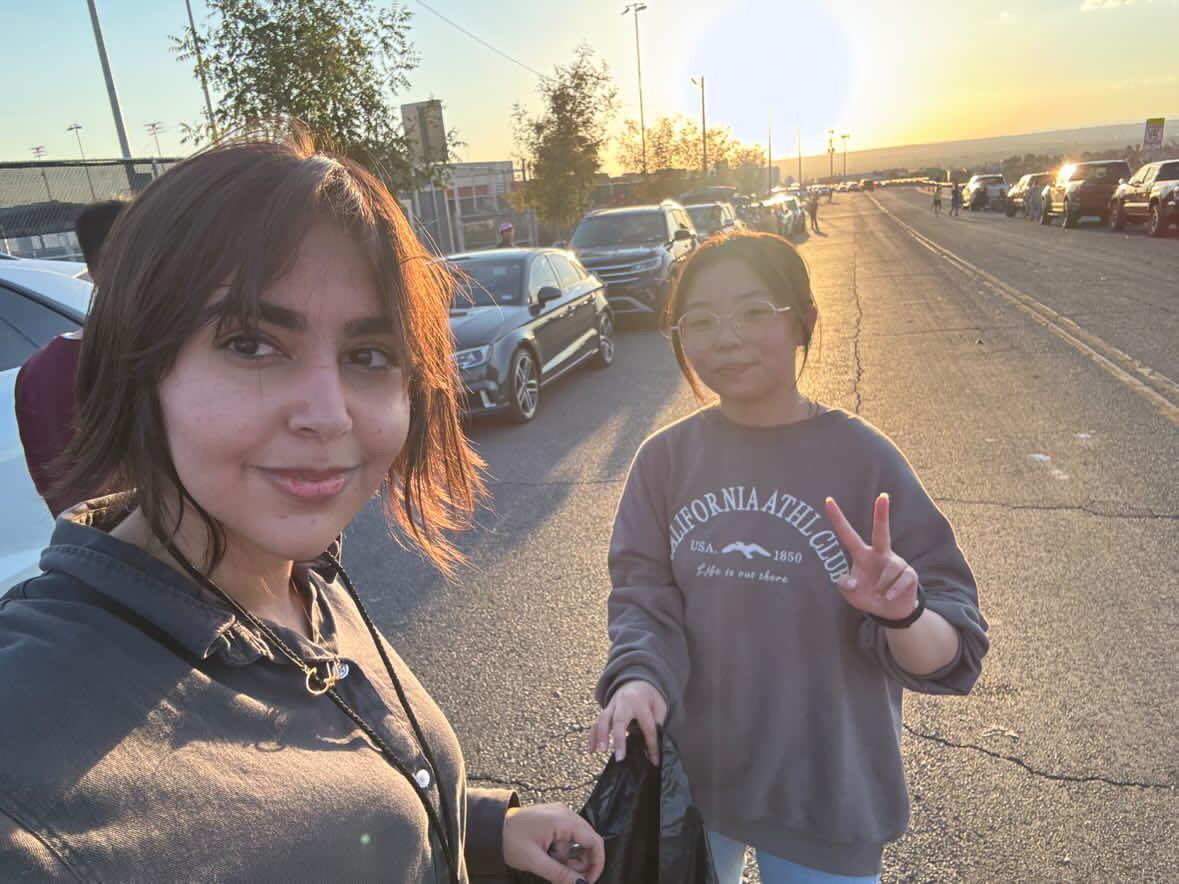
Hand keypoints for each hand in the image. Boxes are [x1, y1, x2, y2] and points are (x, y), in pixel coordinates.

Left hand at [502, 803, 603, 883]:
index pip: (594, 840)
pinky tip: (547, 857)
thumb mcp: (536, 861)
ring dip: (567, 859)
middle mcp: (565, 813)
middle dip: (580, 863)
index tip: (588, 881)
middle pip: (587, 841)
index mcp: (563, 819)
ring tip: (549, 865)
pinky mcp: (552, 820)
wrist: (490, 827)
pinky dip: (560, 851)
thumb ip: (560, 874)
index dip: (596, 863)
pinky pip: (565, 838)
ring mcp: (559, 815)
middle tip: (566, 878)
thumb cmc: (509, 839)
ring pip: (575, 843)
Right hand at [587, 679, 665, 763]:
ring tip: (601, 751)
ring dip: (601, 736)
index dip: (651, 745)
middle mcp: (624, 703)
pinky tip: (591, 749)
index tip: (654, 761)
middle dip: (618, 739)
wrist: (637, 681)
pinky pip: (596, 723)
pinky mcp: (605, 711)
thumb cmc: (650, 698)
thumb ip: (657, 723)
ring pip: (603, 720)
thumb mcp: (659, 706)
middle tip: (619, 756)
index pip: (646, 727)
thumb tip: (652, 745)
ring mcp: (612, 706)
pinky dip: (592, 736)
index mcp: (641, 703)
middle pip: (619, 720)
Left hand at [825, 493, 919, 622]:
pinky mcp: (909, 573)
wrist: (891, 612)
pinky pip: (901, 580)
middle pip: (881, 531)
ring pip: (890, 568)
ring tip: (880, 594)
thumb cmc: (867, 596)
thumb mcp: (850, 594)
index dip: (837, 519)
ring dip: (882, 586)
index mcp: (862, 555)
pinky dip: (893, 591)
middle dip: (882, 514)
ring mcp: (896, 562)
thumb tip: (852, 582)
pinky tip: (890, 596)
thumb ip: (844, 586)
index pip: (848, 535)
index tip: (827, 500)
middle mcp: (879, 554)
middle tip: (882, 496)